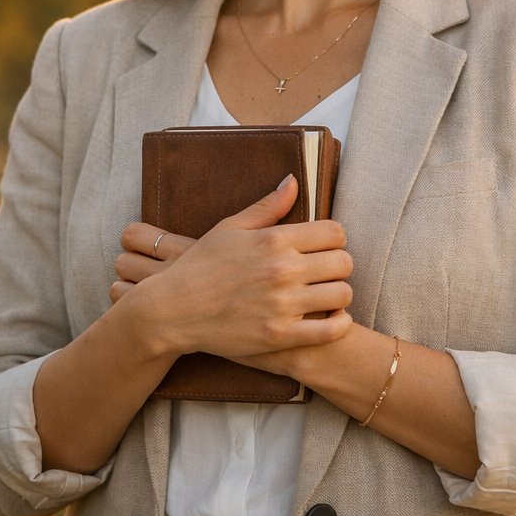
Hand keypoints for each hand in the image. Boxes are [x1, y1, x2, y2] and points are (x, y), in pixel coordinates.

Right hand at [112, 175, 353, 358]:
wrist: (172, 311)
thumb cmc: (200, 266)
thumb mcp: (230, 228)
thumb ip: (268, 206)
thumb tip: (294, 181)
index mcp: (274, 240)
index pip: (335, 232)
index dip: (334, 239)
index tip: (324, 247)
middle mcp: (283, 270)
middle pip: (344, 262)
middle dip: (338, 265)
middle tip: (326, 272)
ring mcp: (283, 304)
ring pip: (342, 295)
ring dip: (339, 294)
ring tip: (325, 294)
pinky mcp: (280, 335)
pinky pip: (330, 330)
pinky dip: (339, 324)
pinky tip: (331, 319)